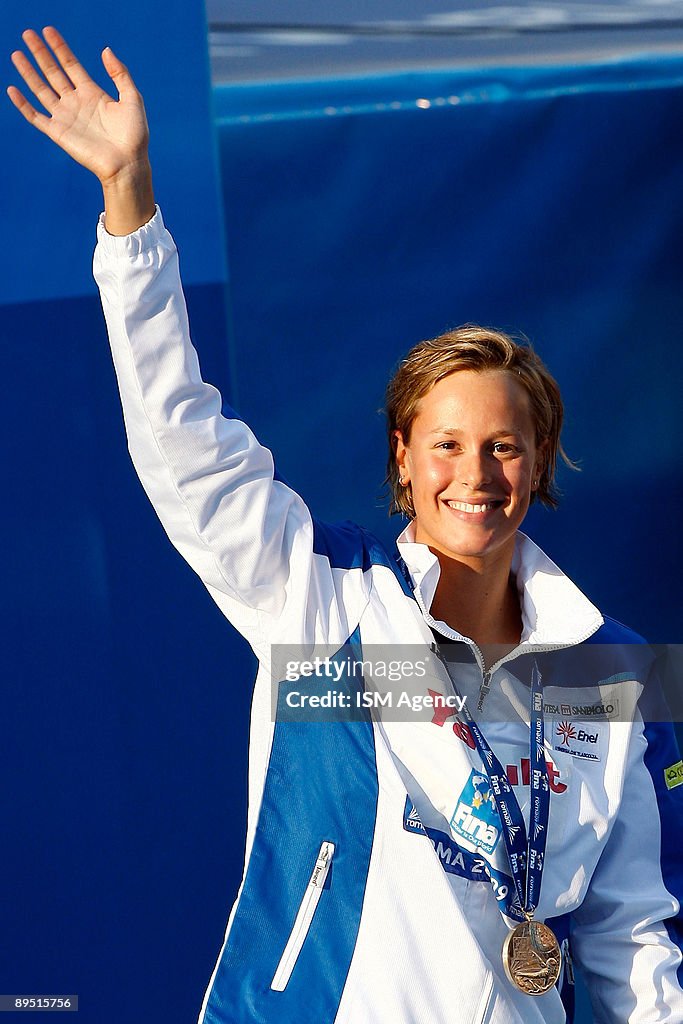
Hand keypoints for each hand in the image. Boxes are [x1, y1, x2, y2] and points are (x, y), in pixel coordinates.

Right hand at [8, 27, 154, 233]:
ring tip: (17, 54)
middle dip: (40, 53)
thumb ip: (120, 74)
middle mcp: (76, 103)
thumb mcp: (132, 99)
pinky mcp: (58, 133)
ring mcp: (66, 117)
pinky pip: (36, 117)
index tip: (48, 31)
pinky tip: (12, 89)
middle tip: (28, 33)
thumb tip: (105, 50)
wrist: (127, 164)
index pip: (71, 65)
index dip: (60, 48)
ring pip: (41, 90)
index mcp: (93, 94)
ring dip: (28, 72)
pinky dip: (23, 104)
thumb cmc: (134, 136)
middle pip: (53, 73)